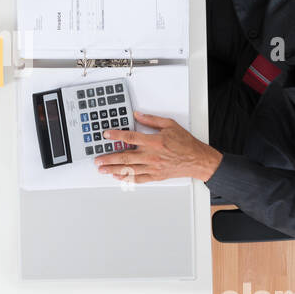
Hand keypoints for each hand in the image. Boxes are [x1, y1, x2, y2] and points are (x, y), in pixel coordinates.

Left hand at [95, 112, 222, 183]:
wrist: (197, 159)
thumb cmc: (185, 143)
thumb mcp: (170, 125)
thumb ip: (152, 120)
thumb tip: (138, 115)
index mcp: (154, 141)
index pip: (130, 137)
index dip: (116, 135)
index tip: (106, 135)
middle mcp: (151, 155)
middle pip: (125, 157)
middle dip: (109, 158)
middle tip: (97, 159)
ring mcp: (153, 167)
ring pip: (129, 169)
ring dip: (114, 170)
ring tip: (102, 169)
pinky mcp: (156, 175)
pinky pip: (138, 178)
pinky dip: (127, 178)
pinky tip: (118, 177)